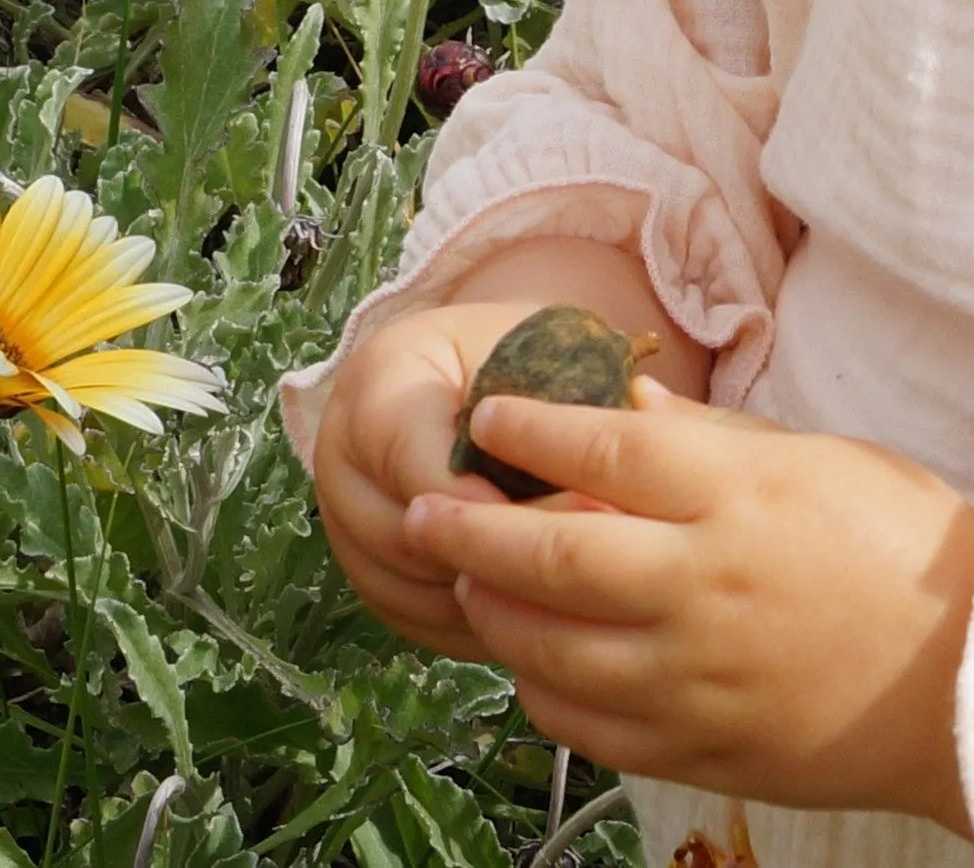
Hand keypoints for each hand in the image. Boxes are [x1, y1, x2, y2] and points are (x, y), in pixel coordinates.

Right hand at [314, 237, 710, 659]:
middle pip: (405, 535)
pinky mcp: (366, 579)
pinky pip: (416, 622)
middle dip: (495, 558)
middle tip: (582, 577)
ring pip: (410, 588)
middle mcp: (341, 456)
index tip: (556, 523)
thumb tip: (631, 440)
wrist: (477, 375)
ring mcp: (346, 525)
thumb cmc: (521, 355)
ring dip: (489, 602)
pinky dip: (477, 627)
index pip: (415, 454)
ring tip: (573, 603)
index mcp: (381, 380)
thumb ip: (561, 395)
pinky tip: (541, 621)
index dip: (483, 498)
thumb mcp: (539, 348)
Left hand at [408, 381, 973, 832]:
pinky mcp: (698, 748)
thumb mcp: (826, 460)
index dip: (533, 428)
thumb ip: (719, 441)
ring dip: (495, 610)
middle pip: (554, 549)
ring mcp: (695, 676)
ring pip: (552, 645)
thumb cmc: (914, 552)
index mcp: (743, 497)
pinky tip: (532, 663)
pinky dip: (543, 690)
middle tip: (425, 509)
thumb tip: (630, 404)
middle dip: (472, 526)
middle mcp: (705, 584)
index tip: (487, 417)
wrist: (972, 682)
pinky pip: (587, 724)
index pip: (607, 447)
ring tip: (467, 582)